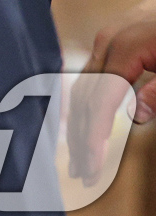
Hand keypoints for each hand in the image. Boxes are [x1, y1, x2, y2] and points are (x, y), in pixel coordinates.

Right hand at [70, 0, 155, 183]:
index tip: (92, 163)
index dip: (95, 133)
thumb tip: (136, 116)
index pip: (101, 98)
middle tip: (84, 172)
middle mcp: (106, 43)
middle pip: (84, 96)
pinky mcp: (105, 46)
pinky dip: (82, 107)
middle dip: (83, 136)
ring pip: (81, 89)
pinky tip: (79, 127)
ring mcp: (103, 43)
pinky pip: (87, 79)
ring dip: (79, 125)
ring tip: (81, 158)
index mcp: (126, 48)